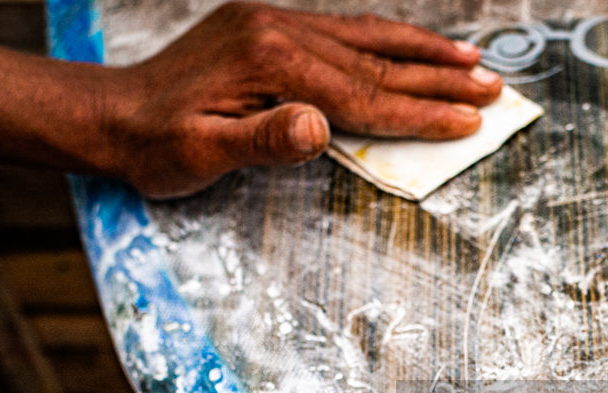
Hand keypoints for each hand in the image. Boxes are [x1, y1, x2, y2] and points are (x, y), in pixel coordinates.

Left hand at [107, 2, 503, 195]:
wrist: (113, 115)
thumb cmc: (157, 147)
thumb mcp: (201, 154)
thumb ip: (262, 141)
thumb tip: (318, 127)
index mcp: (270, 61)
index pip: (364, 94)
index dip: (419, 112)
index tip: (468, 122)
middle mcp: (279, 30)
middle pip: (377, 61)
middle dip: (440, 78)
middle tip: (494, 89)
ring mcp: (275, 23)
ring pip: (368, 38)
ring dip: (424, 50)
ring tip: (473, 59)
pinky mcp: (270, 27)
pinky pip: (345, 31)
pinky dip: (386, 40)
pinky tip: (410, 46)